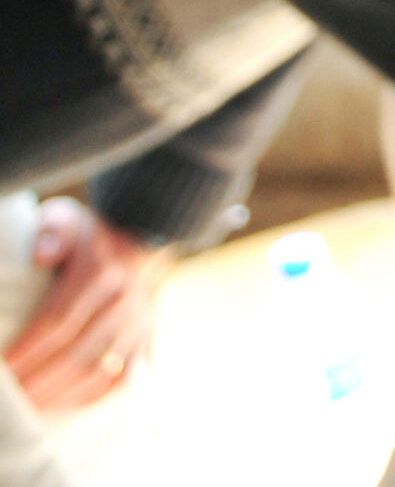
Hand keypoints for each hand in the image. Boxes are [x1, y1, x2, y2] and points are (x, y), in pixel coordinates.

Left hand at [4, 202, 166, 410]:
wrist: (145, 236)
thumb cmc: (90, 234)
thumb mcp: (68, 219)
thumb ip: (52, 232)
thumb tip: (42, 256)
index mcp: (101, 271)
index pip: (58, 322)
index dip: (27, 351)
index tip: (1, 369)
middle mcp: (124, 300)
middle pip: (75, 354)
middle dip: (36, 382)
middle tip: (8, 399)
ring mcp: (138, 323)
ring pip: (97, 373)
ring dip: (59, 397)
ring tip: (27, 408)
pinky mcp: (146, 338)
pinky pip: (120, 379)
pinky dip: (91, 399)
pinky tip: (64, 406)